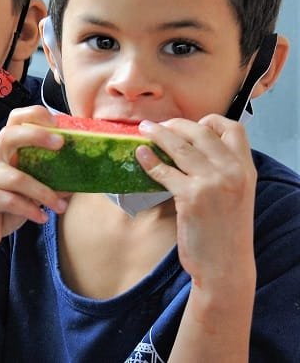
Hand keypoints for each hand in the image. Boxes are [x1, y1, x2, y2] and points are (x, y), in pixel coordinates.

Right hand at [0, 106, 68, 257]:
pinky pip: (9, 200)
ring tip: (60, 206)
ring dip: (43, 192)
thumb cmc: (5, 211)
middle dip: (36, 136)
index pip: (14, 121)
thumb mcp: (31, 194)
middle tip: (61, 144)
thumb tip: (80, 178)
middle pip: (9, 135)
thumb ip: (49, 182)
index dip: (34, 116)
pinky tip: (41, 218)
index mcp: (4, 152)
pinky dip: (30, 210)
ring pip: (16, 177)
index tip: (58, 123)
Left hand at [137, 115, 256, 287]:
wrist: (225, 265)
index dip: (210, 121)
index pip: (234, 129)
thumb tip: (193, 150)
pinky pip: (164, 171)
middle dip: (176, 124)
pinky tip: (140, 154)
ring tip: (143, 129)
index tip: (190, 125)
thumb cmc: (225, 232)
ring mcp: (212, 183)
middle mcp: (232, 171)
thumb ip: (223, 171)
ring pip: (180, 146)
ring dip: (158, 134)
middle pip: (201, 132)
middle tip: (157, 126)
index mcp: (246, 169)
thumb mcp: (236, 195)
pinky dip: (149, 160)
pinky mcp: (191, 197)